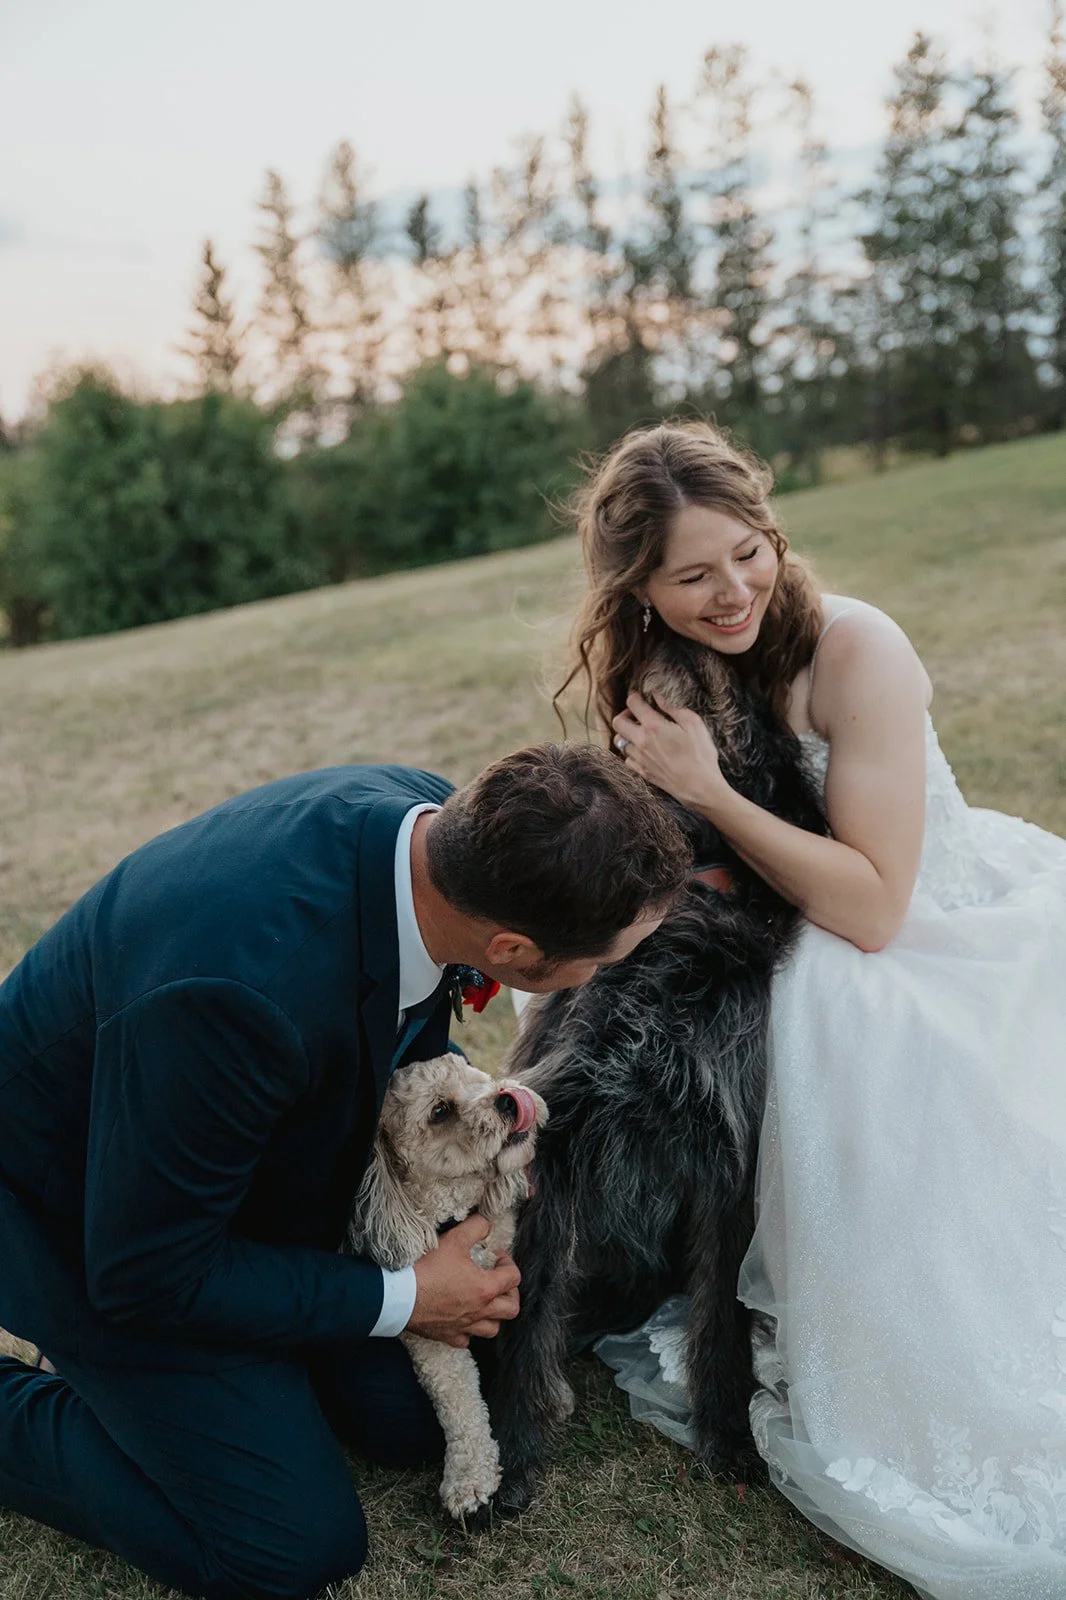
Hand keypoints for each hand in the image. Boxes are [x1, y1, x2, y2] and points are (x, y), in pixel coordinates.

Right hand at [408, 1213, 521, 1347]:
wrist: (399, 1296)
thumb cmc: (427, 1269)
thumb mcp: (454, 1239)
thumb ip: (476, 1227)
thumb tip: (486, 1224)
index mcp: (485, 1288)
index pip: (513, 1277)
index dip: (508, 1263)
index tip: (494, 1256)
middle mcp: (479, 1311)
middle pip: (511, 1309)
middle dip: (510, 1293)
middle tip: (498, 1281)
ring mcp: (464, 1326)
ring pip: (493, 1329)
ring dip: (493, 1315)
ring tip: (484, 1301)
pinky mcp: (447, 1336)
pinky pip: (466, 1340)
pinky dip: (468, 1331)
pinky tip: (462, 1318)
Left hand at [611, 691, 728, 813]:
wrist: (700, 787)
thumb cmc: (701, 754)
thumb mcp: (693, 724)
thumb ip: (673, 708)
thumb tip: (657, 696)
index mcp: (653, 726)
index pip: (632, 704)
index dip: (635, 696)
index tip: (640, 697)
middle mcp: (641, 742)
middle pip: (617, 722)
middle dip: (624, 714)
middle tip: (637, 715)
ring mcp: (640, 758)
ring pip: (620, 741)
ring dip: (627, 734)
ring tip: (641, 733)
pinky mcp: (642, 772)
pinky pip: (627, 758)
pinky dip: (631, 752)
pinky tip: (643, 750)